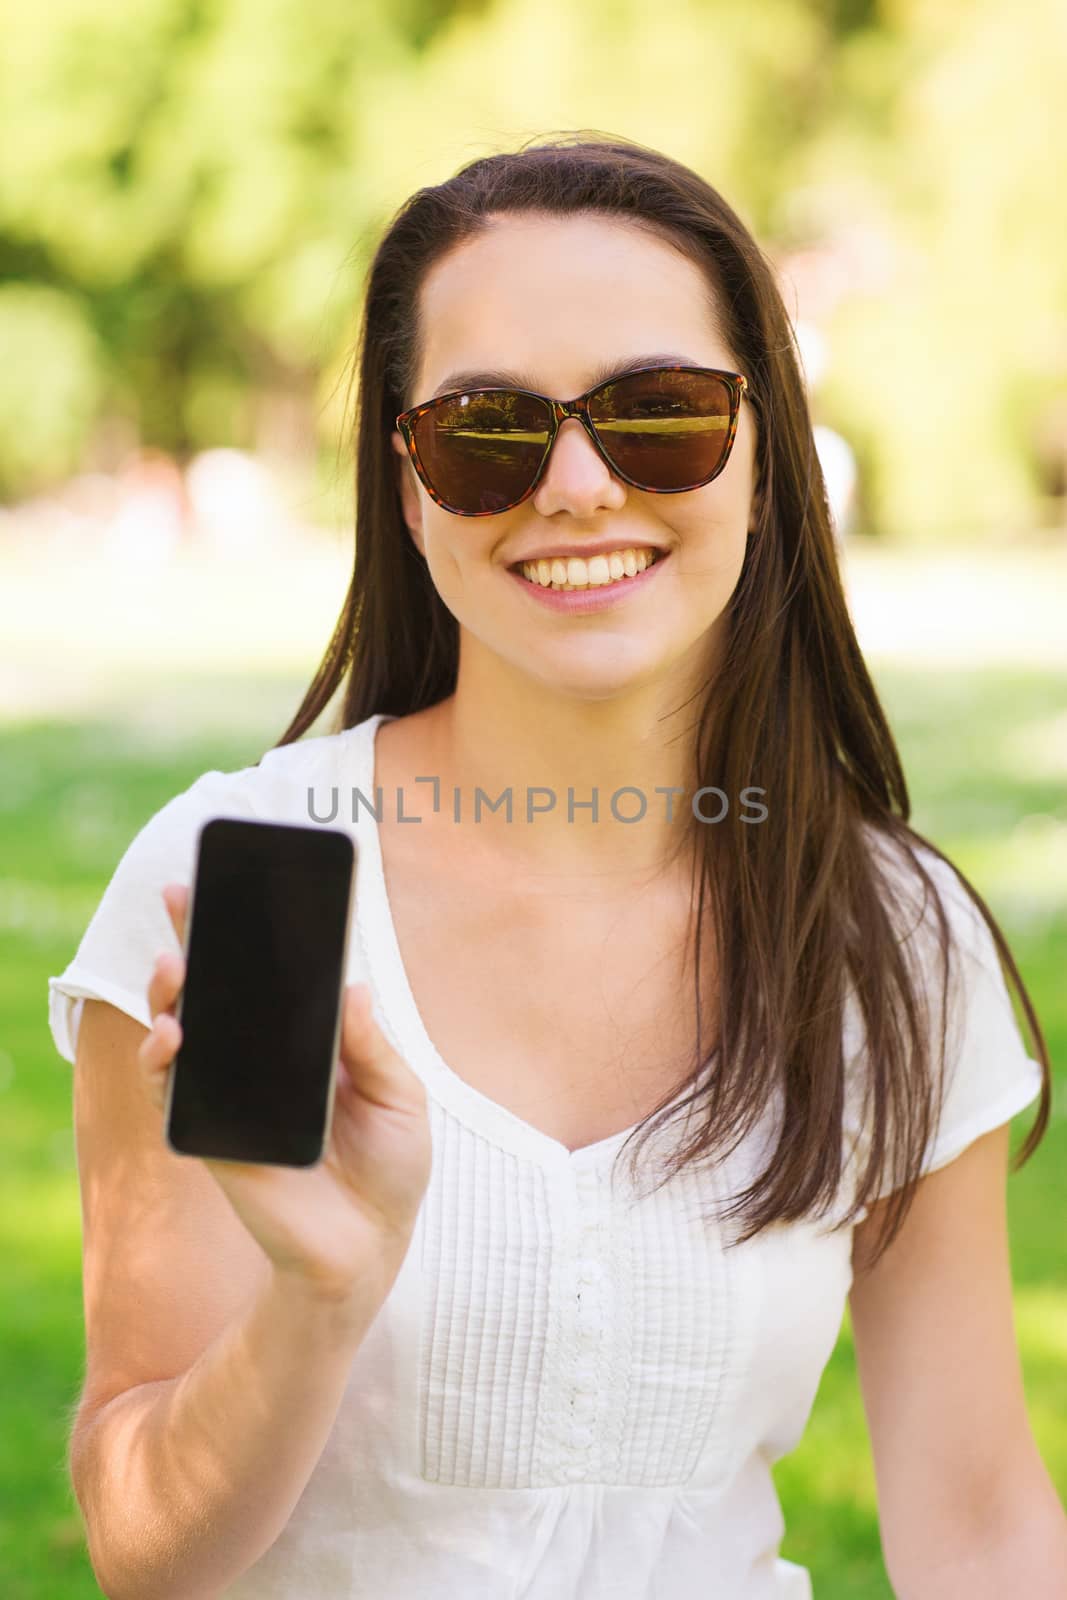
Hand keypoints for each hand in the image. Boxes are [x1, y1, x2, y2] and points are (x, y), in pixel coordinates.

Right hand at [137, 883, 433, 1300]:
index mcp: (309, 1039)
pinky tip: (172, 1035)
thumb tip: (353, 989)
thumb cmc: (391, 1165)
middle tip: (180, 900)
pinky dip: (163, 1061)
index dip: (247, 928)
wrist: (369, 1246)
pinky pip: (172, 1092)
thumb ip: (374, 1047)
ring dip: (169, 995)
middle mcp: (262, 1057)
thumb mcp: (401, 1097)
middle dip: (193, 941)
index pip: (269, 972)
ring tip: (173, 969)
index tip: (230, 881)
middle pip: (215, 989)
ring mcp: (231, 1094)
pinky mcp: (209, 1135)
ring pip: (182, 1031)